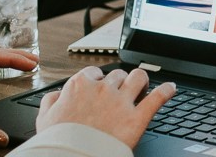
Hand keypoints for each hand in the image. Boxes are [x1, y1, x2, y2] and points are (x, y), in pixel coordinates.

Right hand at [35, 65, 175, 147]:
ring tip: (143, 87)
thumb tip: (58, 95)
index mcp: (80, 86)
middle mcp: (103, 89)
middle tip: (121, 93)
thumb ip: (51, 102)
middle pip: (118, 75)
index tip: (100, 88)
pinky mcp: (137, 118)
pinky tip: (171, 89)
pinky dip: (167, 91)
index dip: (99, 81)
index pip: (94, 73)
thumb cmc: (58, 142)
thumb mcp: (44, 119)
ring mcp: (121, 102)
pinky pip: (158, 97)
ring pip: (139, 77)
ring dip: (141, 81)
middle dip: (120, 83)